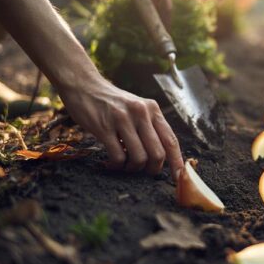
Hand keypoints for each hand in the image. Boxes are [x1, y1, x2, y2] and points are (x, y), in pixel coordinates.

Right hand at [58, 77, 183, 179]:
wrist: (84, 86)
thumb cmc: (112, 103)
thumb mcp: (137, 107)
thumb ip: (150, 126)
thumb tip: (161, 156)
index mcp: (152, 109)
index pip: (171, 140)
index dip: (177, 162)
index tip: (179, 178)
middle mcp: (141, 112)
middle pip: (157, 153)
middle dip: (151, 169)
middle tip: (142, 172)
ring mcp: (123, 119)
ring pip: (139, 158)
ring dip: (132, 169)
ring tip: (124, 166)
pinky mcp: (104, 127)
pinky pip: (118, 157)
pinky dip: (116, 166)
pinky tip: (111, 163)